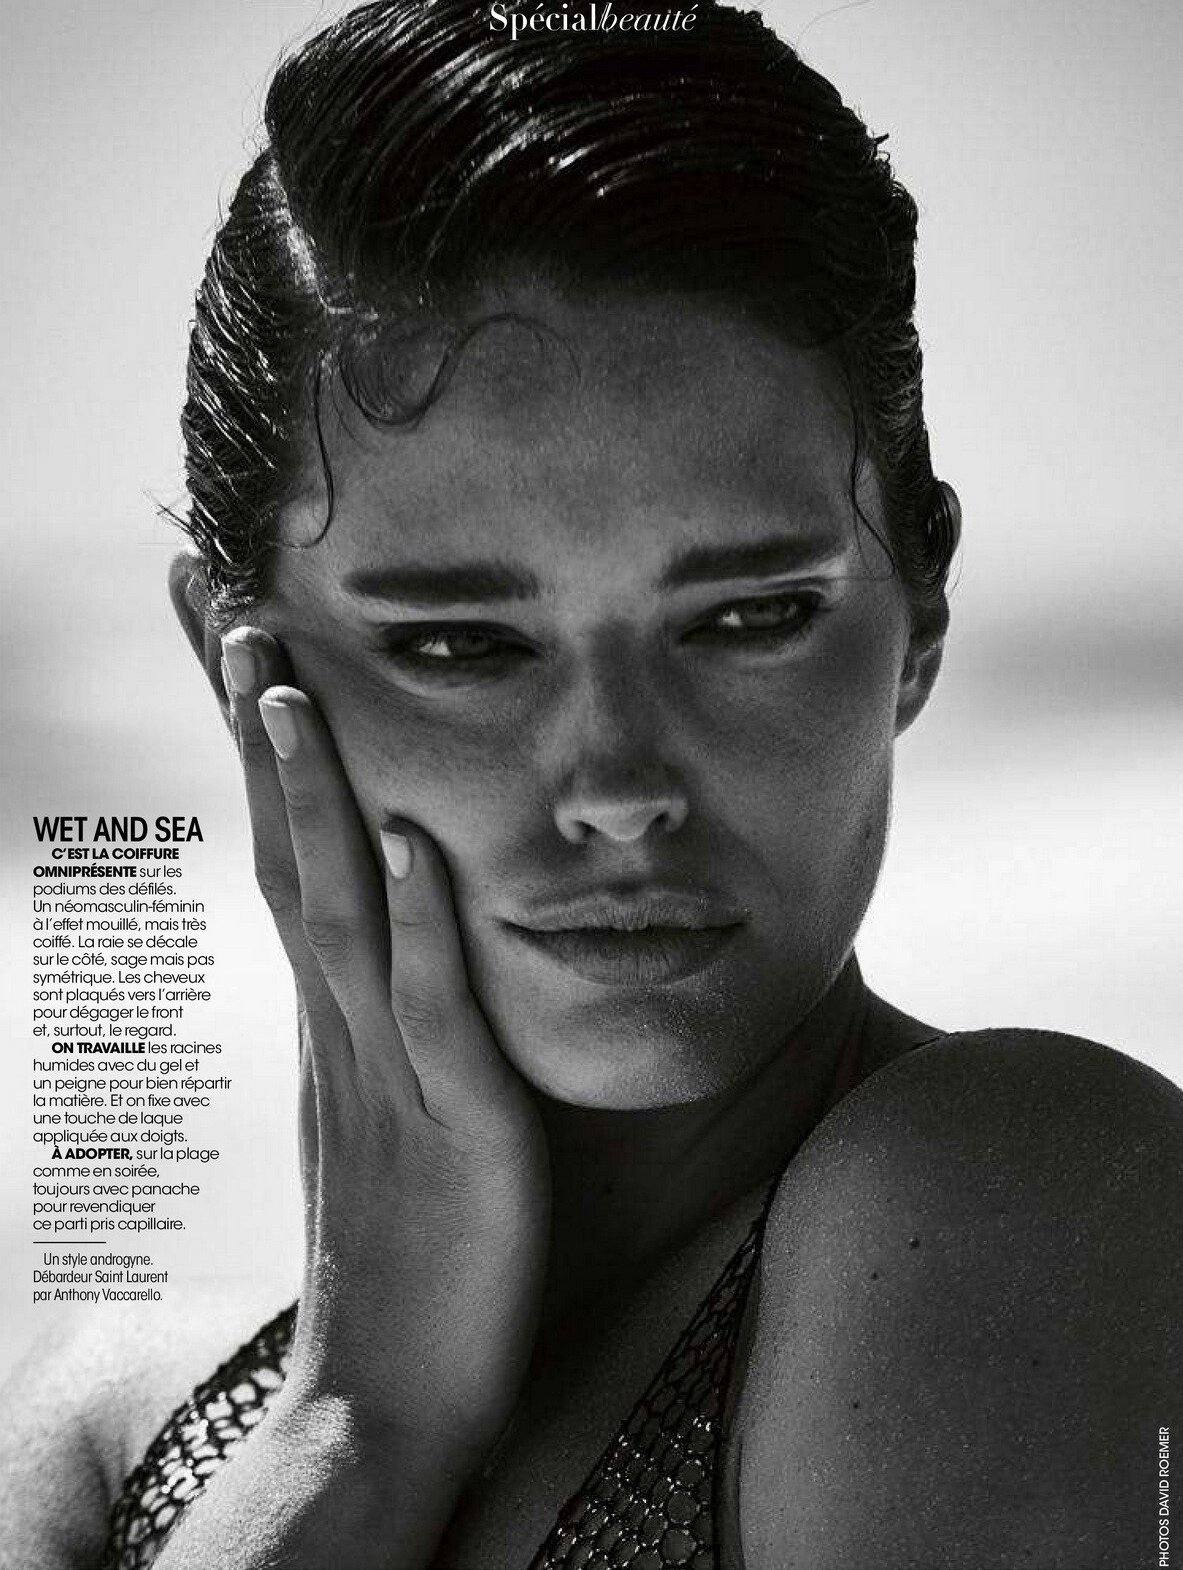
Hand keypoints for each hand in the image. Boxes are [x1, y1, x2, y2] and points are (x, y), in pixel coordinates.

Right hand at [220, 628, 549, 1468]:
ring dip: (307, 796)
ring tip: (282, 682)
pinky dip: (418, 926)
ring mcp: (384, 1069)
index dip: (253, 728)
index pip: (279, 835)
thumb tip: (398, 899)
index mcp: (331, 1003)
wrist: (390, 1393)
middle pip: (280, 839)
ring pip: (336, 909)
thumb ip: (390, 997)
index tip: (229, 620)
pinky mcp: (453, 1124)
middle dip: (247, 714)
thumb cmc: (407, 1238)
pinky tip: (409, 843)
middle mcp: (337, 1017)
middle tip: (212, 592)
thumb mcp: (389, 1093)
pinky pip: (429, 1012)